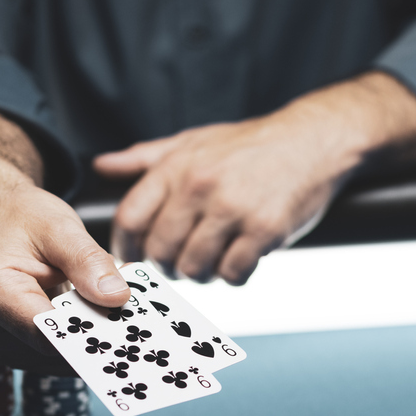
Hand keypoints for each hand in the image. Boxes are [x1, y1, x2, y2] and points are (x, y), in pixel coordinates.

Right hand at [0, 105, 128, 371]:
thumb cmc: (22, 220)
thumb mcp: (59, 226)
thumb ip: (88, 261)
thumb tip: (117, 297)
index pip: (48, 333)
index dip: (90, 336)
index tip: (129, 333)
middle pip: (55, 352)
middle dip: (97, 339)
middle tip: (139, 326)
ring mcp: (0, 346)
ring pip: (59, 360)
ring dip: (91, 341)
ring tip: (118, 315)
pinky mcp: (14, 352)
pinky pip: (54, 356)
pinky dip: (80, 340)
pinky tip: (99, 320)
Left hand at [94, 71, 415, 284]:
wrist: (313, 140)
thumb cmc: (251, 144)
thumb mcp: (193, 141)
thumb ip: (146, 158)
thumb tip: (101, 165)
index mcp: (178, 167)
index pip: (131, 218)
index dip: (127, 248)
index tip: (134, 259)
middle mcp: (200, 187)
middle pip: (160, 251)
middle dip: (167, 266)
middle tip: (182, 263)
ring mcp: (233, 209)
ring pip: (194, 267)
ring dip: (201, 274)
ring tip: (213, 261)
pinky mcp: (265, 230)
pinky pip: (233, 273)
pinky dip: (234, 275)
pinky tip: (242, 260)